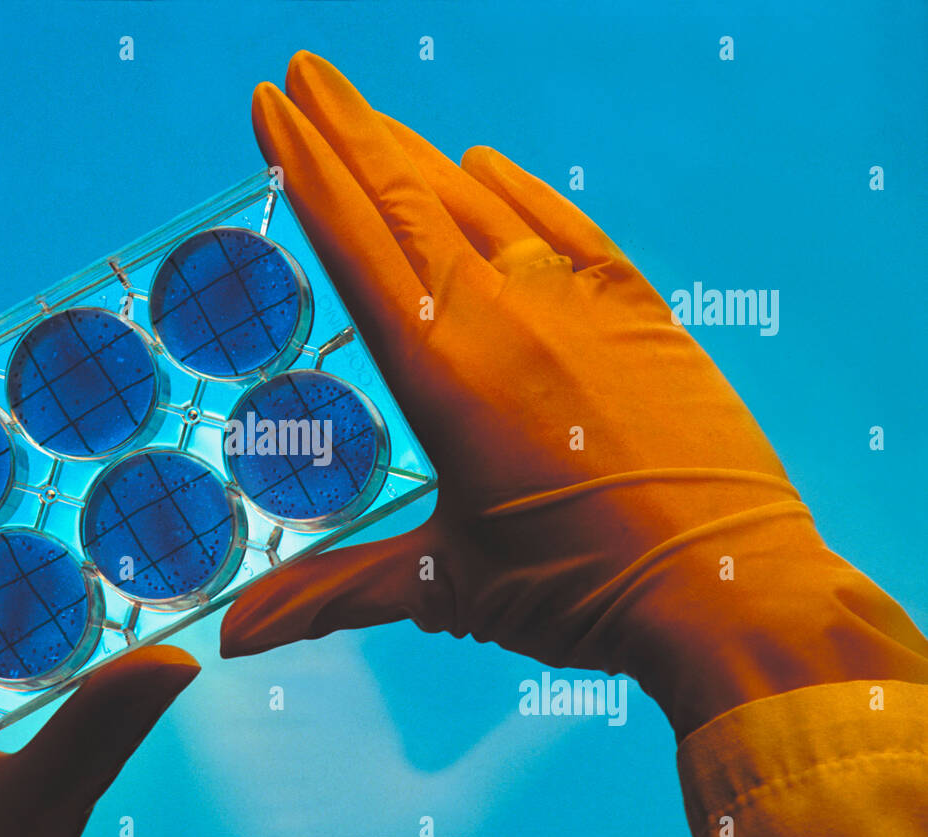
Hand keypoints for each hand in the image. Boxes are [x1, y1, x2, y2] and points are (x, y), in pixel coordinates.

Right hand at [220, 52, 927, 737]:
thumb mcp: (444, 585)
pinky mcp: (638, 308)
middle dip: (344, 125)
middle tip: (302, 73)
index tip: (269, 105)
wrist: (724, 590)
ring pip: (476, 199)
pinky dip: (518, 188)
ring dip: (415, 151)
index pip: (352, 241)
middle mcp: (503, 314)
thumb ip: (329, 594)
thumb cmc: (577, 590)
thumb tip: (234, 641)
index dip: (304, 166)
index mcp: (441, 371)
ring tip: (369, 115)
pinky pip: (565, 223)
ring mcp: (576, 301)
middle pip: (404, 195)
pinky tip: (482, 161)